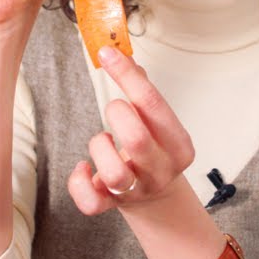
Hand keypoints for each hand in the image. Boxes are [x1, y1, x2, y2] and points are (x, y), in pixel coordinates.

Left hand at [66, 46, 195, 214]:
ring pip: (115, 174)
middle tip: (113, 109)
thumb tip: (126, 57)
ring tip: (102, 140)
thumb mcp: (157, 124)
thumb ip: (142, 93)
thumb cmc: (153, 152)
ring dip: (99, 149)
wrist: (156, 199)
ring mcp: (138, 190)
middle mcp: (161, 169)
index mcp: (178, 144)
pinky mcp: (112, 205)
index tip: (107, 53)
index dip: (126, 75)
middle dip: (117, 115)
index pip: (153, 104)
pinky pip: (91, 202)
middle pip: (137, 140)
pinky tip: (83, 167)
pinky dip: (79, 182)